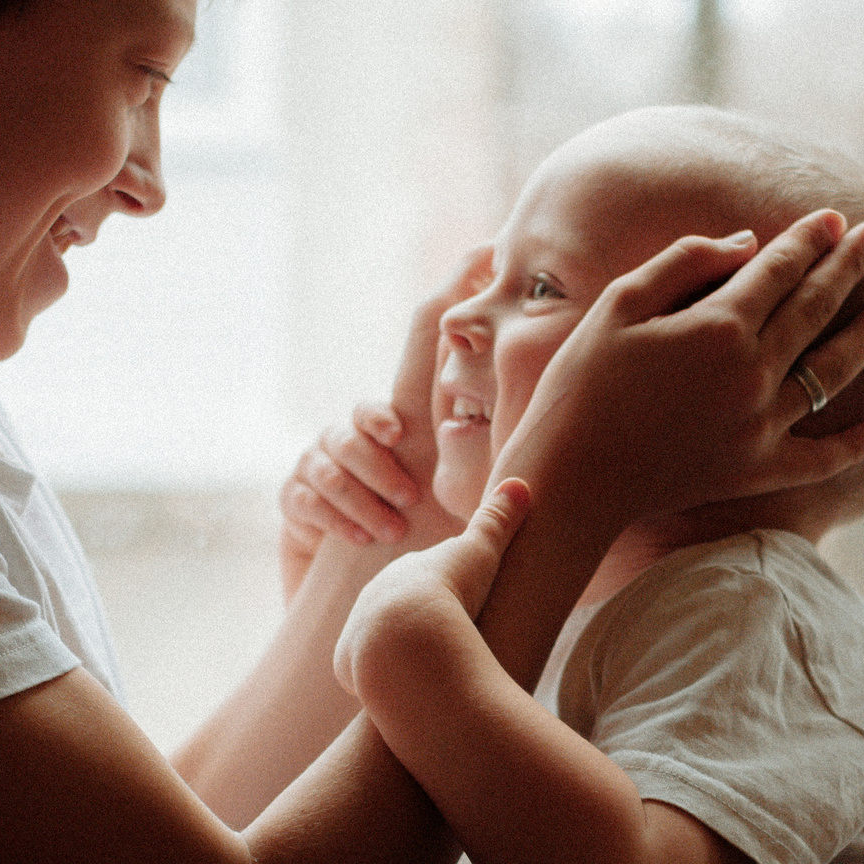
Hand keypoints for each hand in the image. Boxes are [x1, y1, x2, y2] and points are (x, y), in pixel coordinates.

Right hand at [277, 248, 490, 599]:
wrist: (379, 612)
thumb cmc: (441, 558)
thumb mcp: (482, 502)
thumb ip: (506, 461)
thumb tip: (568, 422)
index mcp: (418, 417)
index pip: (426, 336)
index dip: (450, 288)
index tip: (482, 252)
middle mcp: (370, 432)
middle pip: (366, 408)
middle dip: (379, 438)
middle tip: (407, 475)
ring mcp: (326, 463)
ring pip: (331, 451)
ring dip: (363, 490)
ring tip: (393, 526)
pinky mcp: (296, 500)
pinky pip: (303, 490)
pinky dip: (333, 515)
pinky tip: (360, 538)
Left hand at [334, 479, 530, 701]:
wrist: (406, 641)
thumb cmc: (450, 593)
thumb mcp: (482, 552)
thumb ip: (499, 520)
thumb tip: (520, 483)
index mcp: (402, 571)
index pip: (424, 578)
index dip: (446, 588)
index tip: (464, 599)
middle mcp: (371, 598)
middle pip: (399, 610)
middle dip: (421, 621)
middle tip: (448, 636)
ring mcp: (357, 633)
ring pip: (381, 644)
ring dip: (403, 655)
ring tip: (429, 670)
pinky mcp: (348, 668)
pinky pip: (366, 676)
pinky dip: (387, 683)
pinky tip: (407, 690)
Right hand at [493, 211, 863, 536]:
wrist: (571, 477)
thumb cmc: (582, 383)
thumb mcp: (621, 303)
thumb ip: (686, 264)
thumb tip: (748, 244)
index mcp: (719, 326)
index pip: (780, 270)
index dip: (809, 240)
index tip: (835, 218)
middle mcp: (752, 373)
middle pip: (815, 309)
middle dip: (850, 267)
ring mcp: (761, 425)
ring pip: (833, 371)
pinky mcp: (757, 471)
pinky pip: (821, 458)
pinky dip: (855, 446)